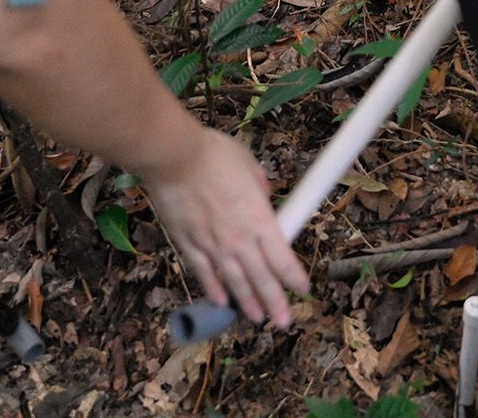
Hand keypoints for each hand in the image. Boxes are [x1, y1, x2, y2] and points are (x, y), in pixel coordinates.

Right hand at [142, 126, 309, 326]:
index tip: (303, 289)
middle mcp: (239, 239)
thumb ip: (259, 185)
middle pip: (261, 277)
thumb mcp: (248, 164)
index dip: (294, 277)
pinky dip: (213, 288)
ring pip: (234, 281)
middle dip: (275, 301)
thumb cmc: (214, 155)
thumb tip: (264, 194)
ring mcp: (212, 245)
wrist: (174, 158)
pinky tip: (221, 301)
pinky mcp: (188, 244)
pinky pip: (203, 272)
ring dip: (247, 302)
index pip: (282, 258)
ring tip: (258, 318)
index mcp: (259, 219)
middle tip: (283, 321)